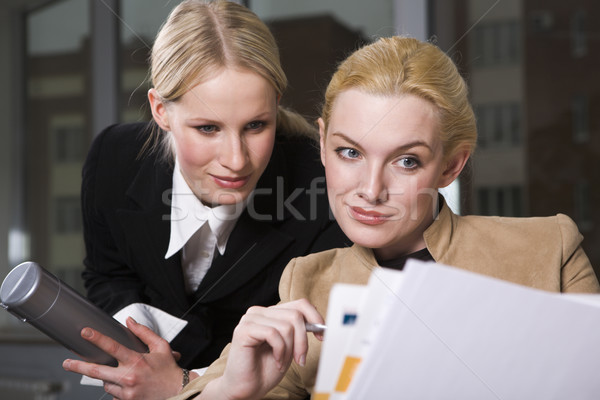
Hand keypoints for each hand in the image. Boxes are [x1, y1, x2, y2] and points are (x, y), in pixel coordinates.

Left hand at [62, 317, 190, 399]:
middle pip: (97, 371)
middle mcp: (129, 377)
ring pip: (106, 383)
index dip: (97, 338)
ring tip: (121, 375)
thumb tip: (129, 321)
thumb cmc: (169, 369)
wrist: (178, 392)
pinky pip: (114, 394)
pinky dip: (118, 388)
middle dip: (79, 366)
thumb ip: (144, 333)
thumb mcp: (161, 347)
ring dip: (108, 378)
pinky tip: (130, 386)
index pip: (112, 347)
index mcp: (137, 360)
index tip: (85, 332)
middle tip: (66, 362)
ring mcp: (127, 392)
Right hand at [200, 299, 323, 399]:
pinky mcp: (244, 330)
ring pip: (287, 326)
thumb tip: (318, 322)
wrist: (246, 389)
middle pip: (295, 315)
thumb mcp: (290, 347)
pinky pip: (274, 334)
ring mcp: (250, 319)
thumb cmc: (266, 369)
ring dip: (290, 350)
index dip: (315, 317)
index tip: (322, 335)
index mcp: (271, 314)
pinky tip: (276, 361)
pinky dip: (280, 351)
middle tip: (300, 359)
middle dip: (303, 341)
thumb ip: (299, 331)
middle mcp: (259, 312)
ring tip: (282, 362)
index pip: (299, 304)